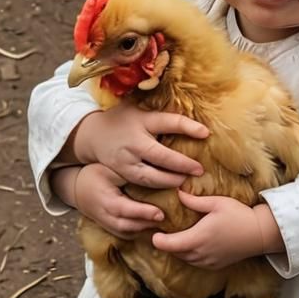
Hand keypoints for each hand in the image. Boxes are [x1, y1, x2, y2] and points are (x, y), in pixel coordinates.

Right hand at [58, 164, 165, 239]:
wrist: (78, 189)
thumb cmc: (96, 174)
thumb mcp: (109, 169)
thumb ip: (129, 173)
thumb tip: (154, 173)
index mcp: (105, 201)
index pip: (124, 210)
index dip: (142, 213)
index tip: (160, 213)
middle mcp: (106, 217)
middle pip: (128, 226)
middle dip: (148, 224)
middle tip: (169, 219)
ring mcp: (108, 226)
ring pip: (129, 233)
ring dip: (147, 230)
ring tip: (167, 224)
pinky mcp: (113, 230)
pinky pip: (129, 235)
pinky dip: (143, 232)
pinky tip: (157, 226)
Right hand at [73, 106, 207, 188]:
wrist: (92, 135)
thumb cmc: (123, 119)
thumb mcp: (140, 109)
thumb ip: (163, 113)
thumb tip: (193, 114)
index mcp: (141, 121)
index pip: (167, 122)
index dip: (187, 127)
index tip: (206, 133)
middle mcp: (133, 142)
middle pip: (159, 156)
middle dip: (181, 164)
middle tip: (199, 170)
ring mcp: (126, 161)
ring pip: (150, 176)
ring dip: (170, 180)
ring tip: (185, 181)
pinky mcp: (122, 173)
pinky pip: (141, 184)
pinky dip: (157, 188)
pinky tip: (170, 188)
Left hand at [151, 193, 280, 269]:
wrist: (260, 234)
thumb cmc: (239, 215)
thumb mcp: (216, 203)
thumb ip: (194, 201)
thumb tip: (178, 193)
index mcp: (198, 237)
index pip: (169, 245)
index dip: (158, 240)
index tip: (154, 232)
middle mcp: (201, 253)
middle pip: (174, 253)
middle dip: (167, 243)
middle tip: (162, 230)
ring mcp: (208, 261)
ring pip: (184, 259)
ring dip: (178, 249)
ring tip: (177, 235)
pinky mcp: (215, 265)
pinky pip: (195, 262)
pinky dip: (190, 255)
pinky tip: (193, 243)